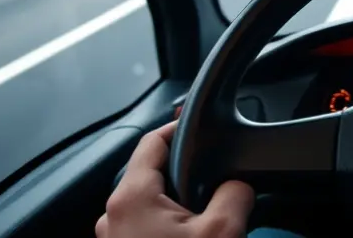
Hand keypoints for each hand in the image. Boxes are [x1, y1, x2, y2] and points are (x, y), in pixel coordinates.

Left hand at [96, 121, 254, 237]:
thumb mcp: (223, 230)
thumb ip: (235, 192)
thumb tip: (239, 184)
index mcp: (131, 196)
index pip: (153, 141)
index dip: (180, 127)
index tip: (199, 124)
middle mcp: (113, 215)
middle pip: (152, 174)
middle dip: (185, 176)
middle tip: (215, 186)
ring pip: (151, 205)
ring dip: (178, 207)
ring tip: (206, 223)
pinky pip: (147, 230)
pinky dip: (169, 229)